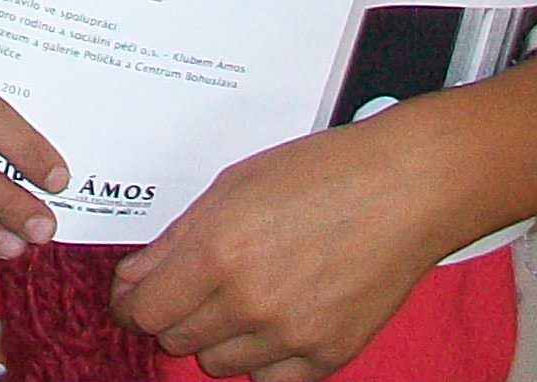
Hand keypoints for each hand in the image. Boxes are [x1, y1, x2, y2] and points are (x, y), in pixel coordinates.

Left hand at [107, 113, 456, 380]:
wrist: (406, 190)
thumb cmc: (321, 174)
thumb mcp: (232, 186)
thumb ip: (175, 239)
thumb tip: (133, 279)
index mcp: (218, 252)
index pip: (144, 310)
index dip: (130, 304)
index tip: (134, 297)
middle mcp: (249, 302)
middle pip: (176, 340)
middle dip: (174, 315)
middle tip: (193, 288)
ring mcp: (291, 334)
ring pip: (219, 365)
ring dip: (218, 338)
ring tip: (243, 299)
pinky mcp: (327, 355)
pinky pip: (269, 380)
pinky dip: (263, 358)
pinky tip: (276, 320)